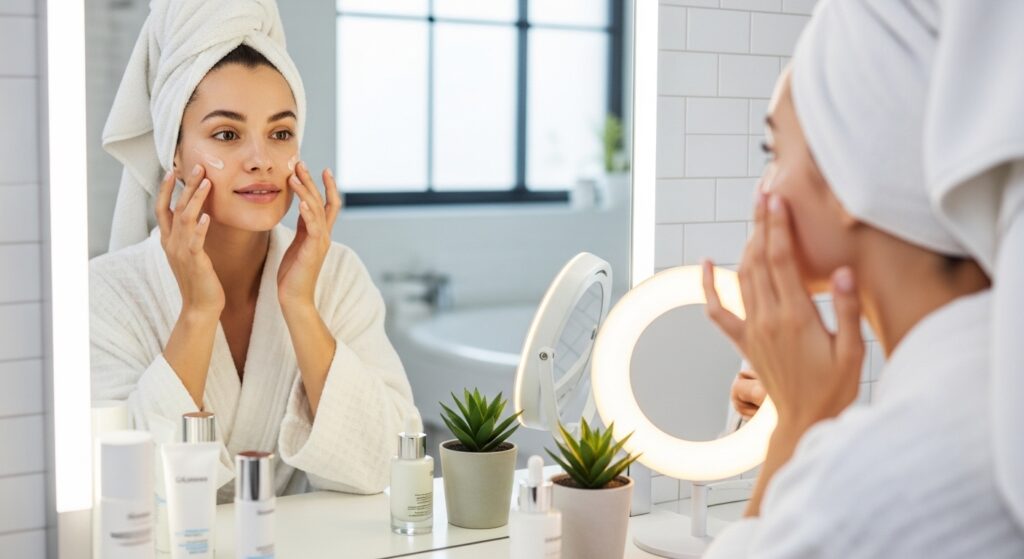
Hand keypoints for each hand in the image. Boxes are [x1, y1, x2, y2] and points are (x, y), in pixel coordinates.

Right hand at [156, 165, 223, 316]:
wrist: (200, 307)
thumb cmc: (199, 280)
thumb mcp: (190, 254)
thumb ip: (190, 236)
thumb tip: (197, 216)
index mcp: (169, 240)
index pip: (162, 209)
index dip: (166, 189)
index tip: (172, 171)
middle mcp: (172, 243)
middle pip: (175, 208)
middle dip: (186, 186)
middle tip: (198, 167)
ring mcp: (181, 252)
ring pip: (185, 219)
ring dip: (196, 199)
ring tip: (206, 182)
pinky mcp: (195, 262)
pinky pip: (196, 241)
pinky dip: (201, 228)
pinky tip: (208, 216)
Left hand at [277, 161, 341, 308]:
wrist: (295, 297)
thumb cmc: (293, 274)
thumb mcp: (297, 244)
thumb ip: (302, 227)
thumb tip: (300, 210)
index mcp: (319, 233)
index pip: (327, 204)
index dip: (325, 185)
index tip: (318, 168)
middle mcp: (324, 234)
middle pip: (322, 201)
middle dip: (311, 181)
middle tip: (300, 163)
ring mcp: (320, 242)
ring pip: (316, 210)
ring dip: (305, 191)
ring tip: (295, 176)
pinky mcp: (313, 250)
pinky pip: (313, 227)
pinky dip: (308, 213)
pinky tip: (301, 202)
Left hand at [703, 193, 864, 430]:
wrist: (806, 421)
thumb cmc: (835, 388)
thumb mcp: (854, 352)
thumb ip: (848, 311)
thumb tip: (842, 272)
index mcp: (796, 318)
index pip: (783, 261)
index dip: (778, 227)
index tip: (776, 200)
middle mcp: (768, 319)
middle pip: (759, 261)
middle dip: (761, 224)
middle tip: (763, 192)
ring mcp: (752, 329)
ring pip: (742, 277)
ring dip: (746, 244)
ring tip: (754, 216)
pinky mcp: (744, 341)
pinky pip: (718, 311)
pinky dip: (709, 287)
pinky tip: (706, 264)